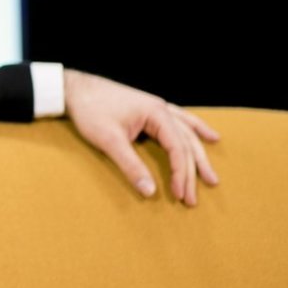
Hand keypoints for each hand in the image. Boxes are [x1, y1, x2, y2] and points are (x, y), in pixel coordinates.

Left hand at [63, 69, 219, 205]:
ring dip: (199, 155)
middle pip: (185, 143)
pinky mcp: (149, 109)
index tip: (179, 195)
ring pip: (187, 133)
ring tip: (212, 176)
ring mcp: (157, 107)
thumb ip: (130, 166)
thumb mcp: (109, 140)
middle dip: (191, 172)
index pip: (177, 149)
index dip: (180, 174)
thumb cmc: (90, 110)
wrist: (74, 88)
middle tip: (193, 199)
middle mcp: (162, 109)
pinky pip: (181, 121)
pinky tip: (210, 136)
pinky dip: (195, 130)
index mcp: (156, 114)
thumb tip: (149, 192)